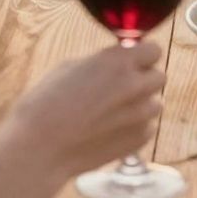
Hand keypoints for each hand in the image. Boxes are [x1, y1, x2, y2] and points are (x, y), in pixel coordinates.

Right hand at [16, 41, 164, 179]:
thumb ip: (103, 62)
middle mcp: (135, 85)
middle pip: (159, 76)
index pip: (154, 49)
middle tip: (120, 89)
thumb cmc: (45, 103)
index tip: (130, 63)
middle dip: (143, 80)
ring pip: (155, 104)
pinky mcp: (139, 140)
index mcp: (118, 61)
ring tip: (112, 114)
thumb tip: (117, 63)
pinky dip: (134, 128)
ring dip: (140, 105)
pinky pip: (147, 128)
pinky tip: (110, 132)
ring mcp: (140, 115)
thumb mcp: (71, 67)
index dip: (142, 56)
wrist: (38, 148)